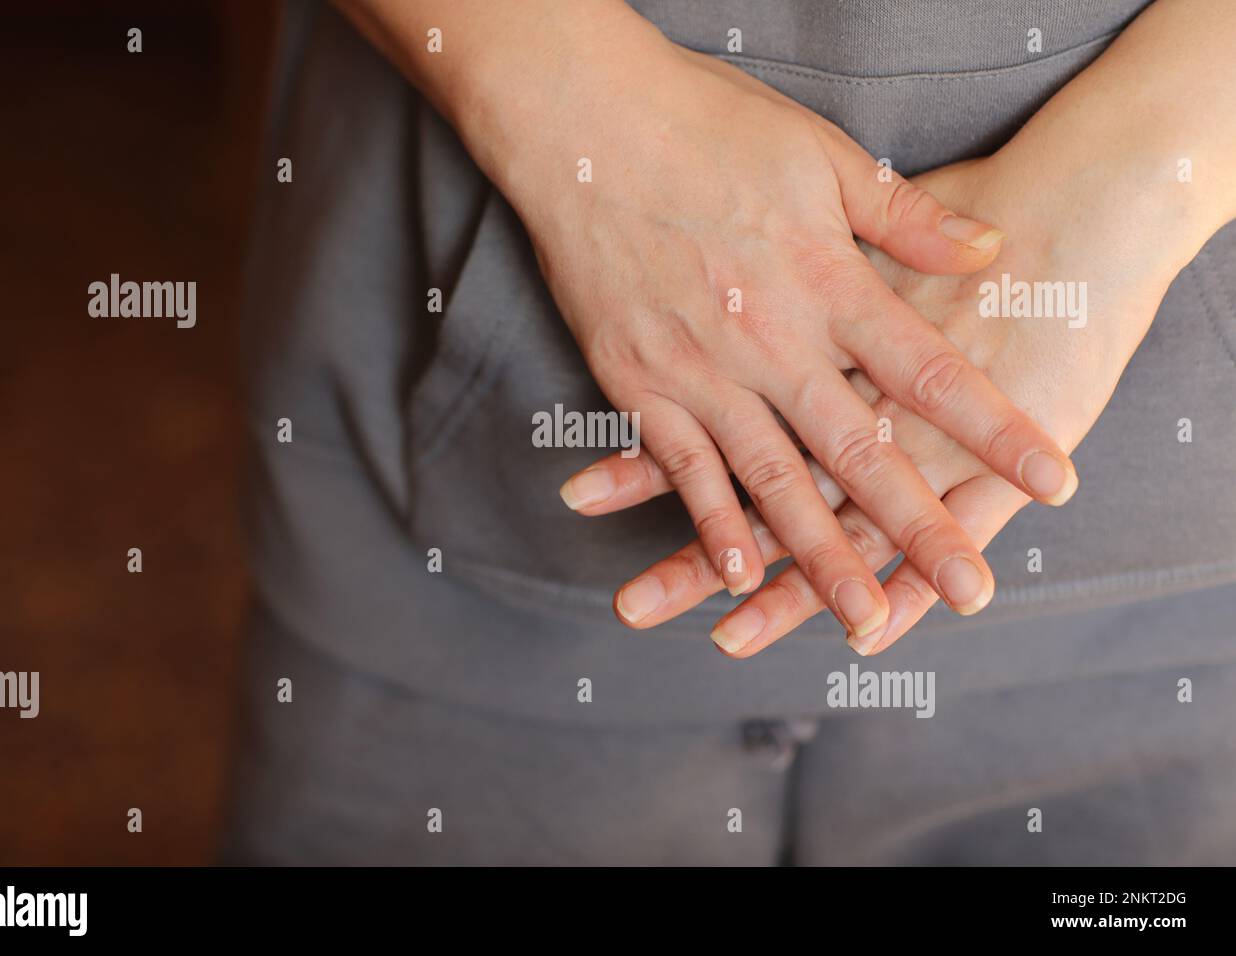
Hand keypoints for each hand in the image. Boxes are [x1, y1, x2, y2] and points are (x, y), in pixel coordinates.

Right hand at [504, 28, 1075, 644]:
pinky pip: (681, 468)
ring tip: (866, 620)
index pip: (931, 372)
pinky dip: (711, 524)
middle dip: (921, 526)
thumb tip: (987, 249)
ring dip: (821, 555)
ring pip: (775, 479)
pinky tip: (738, 577)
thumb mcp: (823, 153)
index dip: (997, 429)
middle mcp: (774, 339)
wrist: (584, 122)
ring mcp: (703, 368)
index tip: (1053, 480)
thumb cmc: (704, 126)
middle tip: (974, 591)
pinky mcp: (639, 382)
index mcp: (829, 282)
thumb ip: (905, 216)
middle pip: (862, 449)